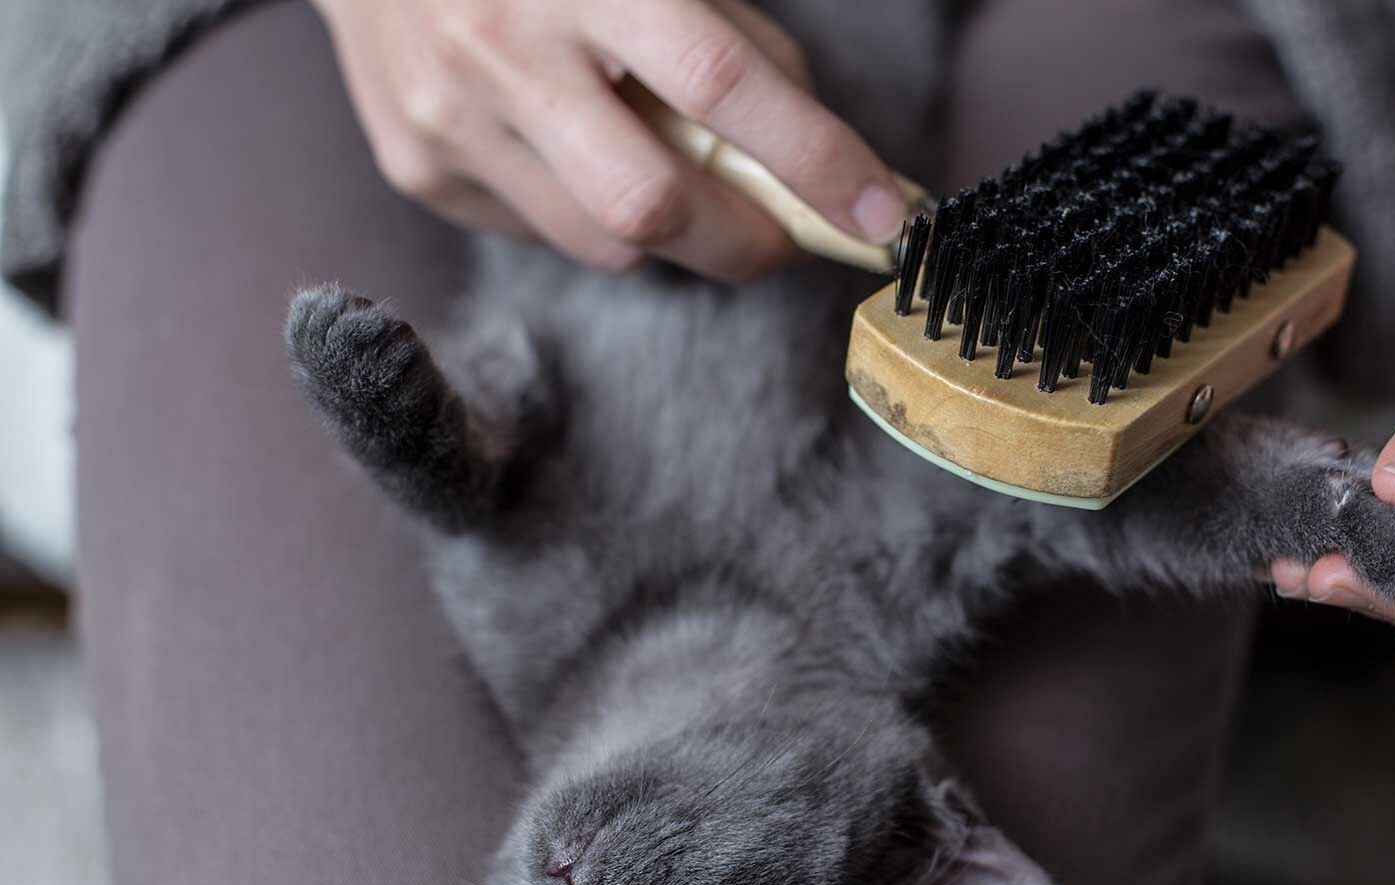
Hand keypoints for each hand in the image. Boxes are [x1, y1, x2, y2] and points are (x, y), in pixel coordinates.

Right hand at [311, 0, 909, 279]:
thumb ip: (728, 38)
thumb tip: (810, 152)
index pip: (720, 85)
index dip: (815, 160)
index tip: (884, 215)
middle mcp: (502, 49)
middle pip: (654, 205)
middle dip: (746, 241)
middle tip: (787, 231)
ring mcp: (449, 119)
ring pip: (605, 244)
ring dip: (670, 233)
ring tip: (663, 167)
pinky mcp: (419, 169)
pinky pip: (544, 234)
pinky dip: (589, 214)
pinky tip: (572, 151)